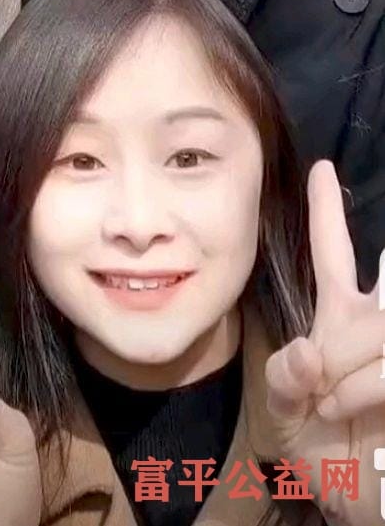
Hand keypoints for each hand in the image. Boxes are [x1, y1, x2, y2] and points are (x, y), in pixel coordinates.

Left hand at [264, 161, 384, 525]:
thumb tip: (311, 352)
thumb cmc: (320, 450)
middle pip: (378, 290)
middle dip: (370, 299)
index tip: (321, 167)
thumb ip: (284, 379)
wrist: (352, 499)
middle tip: (343, 351)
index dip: (326, 211)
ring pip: (381, 328)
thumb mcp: (284, 413)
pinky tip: (355, 410)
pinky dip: (367, 390)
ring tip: (334, 403)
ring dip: (354, 371)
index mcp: (338, 320)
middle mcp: (374, 325)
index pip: (335, 253)